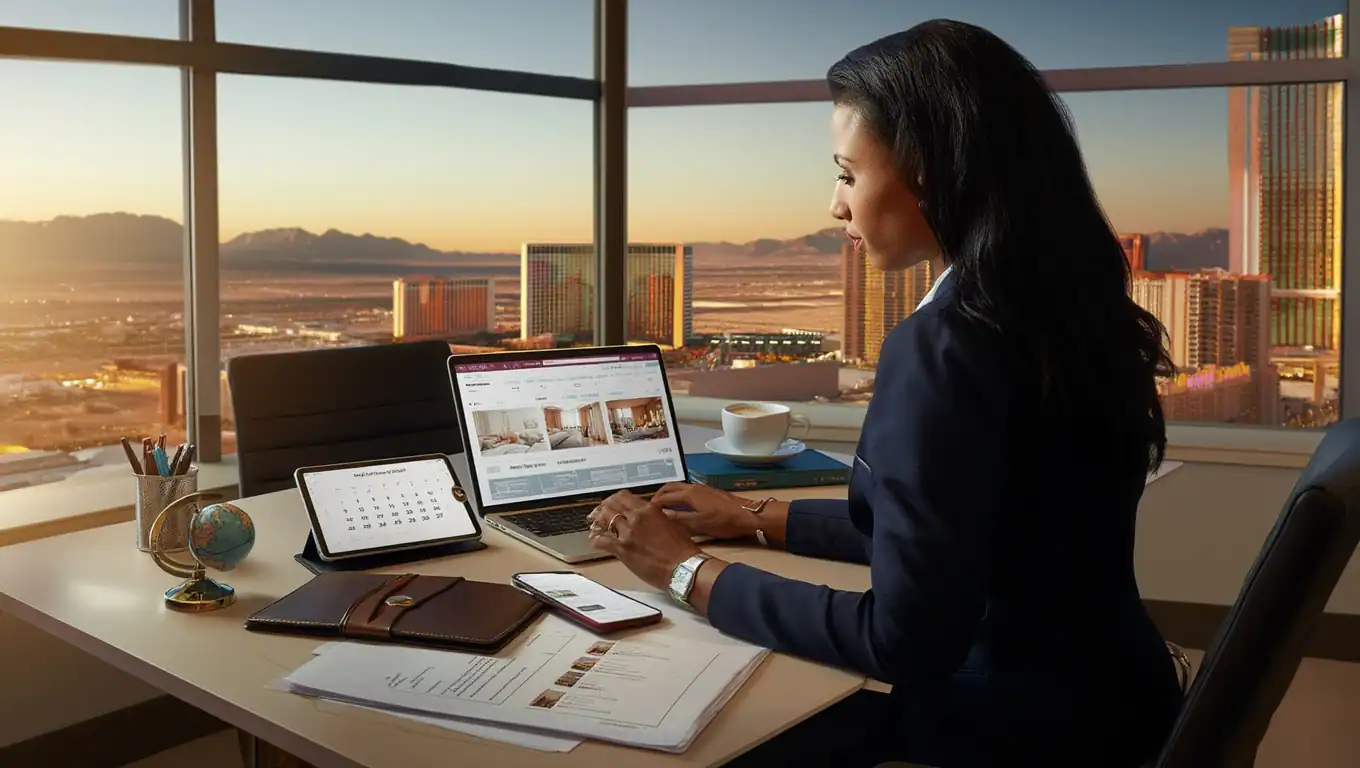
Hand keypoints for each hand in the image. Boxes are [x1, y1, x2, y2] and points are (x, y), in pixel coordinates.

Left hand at [587, 490, 702, 589]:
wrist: (682, 567)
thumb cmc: (682, 548)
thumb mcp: (672, 523)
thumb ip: (657, 516)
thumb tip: (649, 516)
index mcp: (648, 510)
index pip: (624, 497)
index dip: (615, 499)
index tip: (612, 502)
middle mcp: (636, 518)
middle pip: (611, 506)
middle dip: (603, 508)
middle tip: (598, 512)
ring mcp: (627, 534)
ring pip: (605, 520)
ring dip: (597, 521)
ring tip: (594, 524)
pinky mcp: (623, 550)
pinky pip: (603, 541)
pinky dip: (597, 540)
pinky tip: (596, 541)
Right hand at [649, 482, 761, 539]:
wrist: (748, 515)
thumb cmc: (723, 522)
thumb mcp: (699, 524)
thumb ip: (679, 519)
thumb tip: (662, 515)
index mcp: (689, 494)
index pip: (665, 496)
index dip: (654, 503)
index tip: (644, 511)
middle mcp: (693, 487)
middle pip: (671, 487)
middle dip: (659, 495)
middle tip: (651, 506)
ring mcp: (702, 488)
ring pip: (680, 487)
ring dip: (669, 494)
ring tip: (663, 506)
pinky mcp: (709, 492)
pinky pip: (687, 490)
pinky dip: (679, 495)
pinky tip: (681, 506)